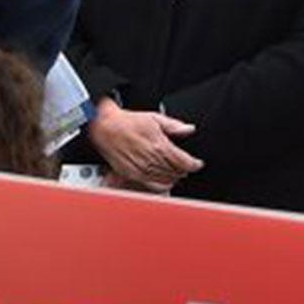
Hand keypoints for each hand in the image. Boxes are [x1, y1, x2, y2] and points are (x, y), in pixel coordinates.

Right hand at [86, 102, 201, 192]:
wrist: (105, 127)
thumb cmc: (127, 122)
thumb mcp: (154, 118)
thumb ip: (174, 125)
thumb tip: (189, 129)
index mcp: (159, 145)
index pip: (184, 161)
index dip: (194, 164)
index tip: (197, 163)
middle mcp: (151, 159)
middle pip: (177, 171)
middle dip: (185, 169)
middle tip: (187, 166)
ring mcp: (142, 169)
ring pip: (167, 179)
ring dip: (175, 177)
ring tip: (178, 172)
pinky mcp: (132, 174)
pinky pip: (153, 185)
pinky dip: (163, 185)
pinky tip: (166, 181)